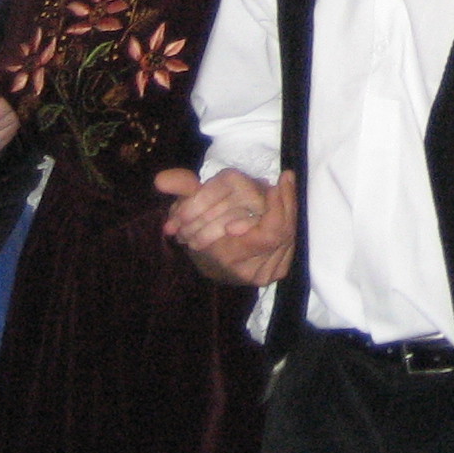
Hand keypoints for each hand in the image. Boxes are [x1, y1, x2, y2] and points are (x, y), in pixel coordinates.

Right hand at [158, 167, 296, 286]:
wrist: (207, 264)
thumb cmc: (197, 232)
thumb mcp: (188, 208)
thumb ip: (181, 192)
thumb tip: (162, 179)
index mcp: (228, 258)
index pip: (269, 234)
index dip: (278, 207)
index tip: (281, 180)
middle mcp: (250, 271)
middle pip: (283, 233)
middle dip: (284, 203)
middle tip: (286, 178)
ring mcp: (265, 275)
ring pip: (289, 236)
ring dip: (287, 209)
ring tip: (286, 185)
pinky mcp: (276, 272)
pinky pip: (292, 243)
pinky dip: (289, 221)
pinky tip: (286, 203)